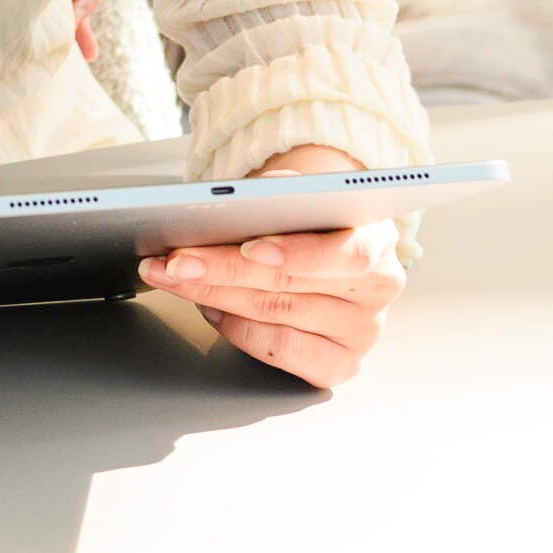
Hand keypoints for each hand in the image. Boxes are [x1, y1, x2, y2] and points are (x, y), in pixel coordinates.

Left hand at [139, 146, 406, 388]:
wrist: (325, 235)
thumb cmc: (307, 212)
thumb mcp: (299, 190)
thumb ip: (276, 193)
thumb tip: (233, 201)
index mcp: (378, 238)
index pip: (347, 253)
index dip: (298, 254)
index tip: (250, 248)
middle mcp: (377, 290)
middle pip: (291, 286)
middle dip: (223, 271)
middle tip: (175, 261)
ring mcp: (361, 332)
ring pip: (275, 317)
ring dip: (214, 296)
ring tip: (175, 278)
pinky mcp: (341, 363)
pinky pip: (281, 352)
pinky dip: (238, 329)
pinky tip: (210, 308)